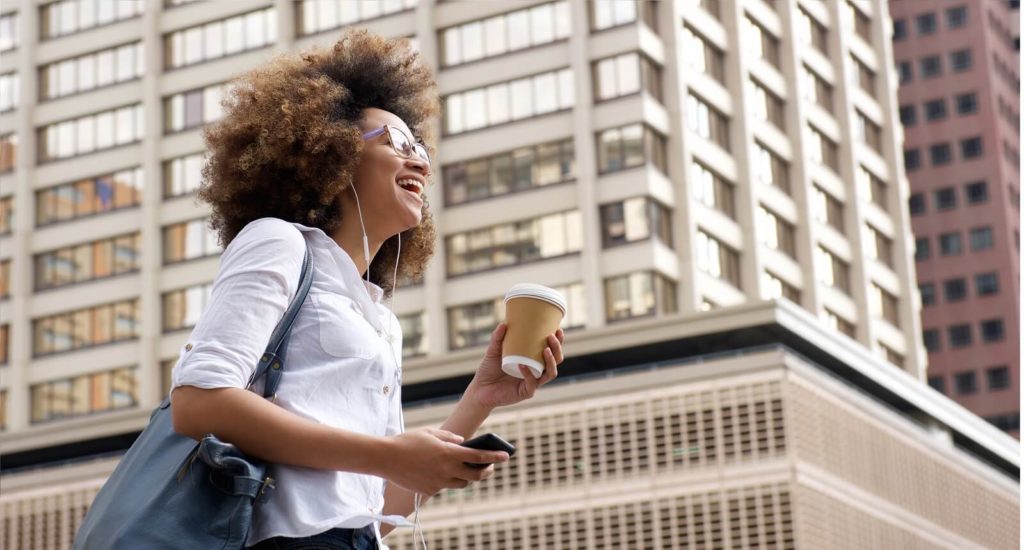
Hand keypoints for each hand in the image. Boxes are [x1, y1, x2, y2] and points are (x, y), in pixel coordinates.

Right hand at [377, 427, 507, 495]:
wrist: (385, 458)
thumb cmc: (408, 441)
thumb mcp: (430, 432)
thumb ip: (449, 437)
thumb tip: (463, 442)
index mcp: (448, 453)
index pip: (478, 457)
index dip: (494, 457)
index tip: (506, 456)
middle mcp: (446, 470)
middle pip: (475, 476)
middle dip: (486, 471)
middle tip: (489, 467)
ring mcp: (438, 482)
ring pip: (461, 484)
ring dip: (467, 477)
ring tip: (469, 470)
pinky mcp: (428, 490)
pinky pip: (443, 486)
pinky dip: (446, 479)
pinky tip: (441, 471)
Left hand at [467, 323, 564, 409]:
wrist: (479, 389)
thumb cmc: (488, 370)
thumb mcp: (493, 351)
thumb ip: (497, 338)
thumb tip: (504, 323)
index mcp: (532, 361)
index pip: (551, 351)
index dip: (558, 342)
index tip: (558, 329)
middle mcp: (536, 372)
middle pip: (556, 361)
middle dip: (557, 349)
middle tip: (551, 337)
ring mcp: (532, 383)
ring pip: (551, 374)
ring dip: (551, 361)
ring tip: (546, 350)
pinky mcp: (525, 392)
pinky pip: (532, 383)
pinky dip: (529, 373)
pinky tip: (523, 365)